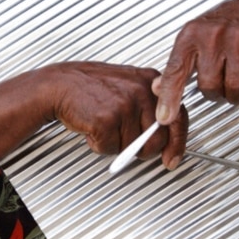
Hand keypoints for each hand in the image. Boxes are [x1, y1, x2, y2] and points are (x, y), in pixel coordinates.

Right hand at [46, 61, 187, 168]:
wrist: (59, 85)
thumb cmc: (91, 88)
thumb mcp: (127, 86)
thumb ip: (149, 107)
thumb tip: (166, 137)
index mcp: (150, 81)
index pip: (178, 116)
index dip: (177, 142)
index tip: (173, 157)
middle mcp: (142, 91)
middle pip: (157, 140)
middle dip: (142, 150)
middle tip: (126, 142)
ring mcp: (125, 104)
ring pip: (132, 147)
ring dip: (115, 144)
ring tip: (104, 123)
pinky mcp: (107, 119)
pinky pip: (110, 148)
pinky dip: (98, 144)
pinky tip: (92, 126)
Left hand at [154, 0, 238, 125]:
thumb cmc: (227, 24)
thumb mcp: (195, 38)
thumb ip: (178, 65)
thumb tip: (157, 88)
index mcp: (191, 34)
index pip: (175, 71)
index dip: (169, 97)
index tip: (164, 116)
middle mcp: (212, 36)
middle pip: (208, 86)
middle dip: (215, 93)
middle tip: (220, 85)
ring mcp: (237, 40)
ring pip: (233, 88)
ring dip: (235, 95)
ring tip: (235, 85)